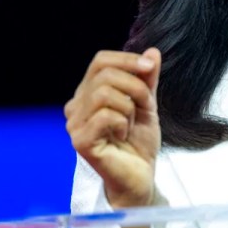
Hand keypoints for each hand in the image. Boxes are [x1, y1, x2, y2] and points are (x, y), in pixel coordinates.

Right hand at [64, 47, 161, 208]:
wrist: (141, 175)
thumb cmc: (138, 142)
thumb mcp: (147, 104)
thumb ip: (147, 79)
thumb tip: (151, 52)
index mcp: (88, 93)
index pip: (100, 61)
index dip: (126, 59)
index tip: (149, 68)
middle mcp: (76, 106)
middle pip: (104, 75)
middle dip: (135, 86)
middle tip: (145, 106)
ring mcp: (75, 124)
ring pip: (104, 94)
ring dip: (129, 107)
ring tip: (131, 123)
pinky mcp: (80, 141)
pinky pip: (105, 116)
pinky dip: (123, 122)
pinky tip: (123, 135)